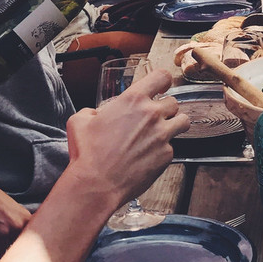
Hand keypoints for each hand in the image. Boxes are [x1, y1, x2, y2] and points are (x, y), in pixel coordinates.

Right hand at [0, 176, 31, 257]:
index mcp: (27, 219)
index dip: (22, 249)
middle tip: (0, 246)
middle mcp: (18, 227)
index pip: (29, 243)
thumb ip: (21, 225)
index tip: (17, 250)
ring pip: (1, 254)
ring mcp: (4, 233)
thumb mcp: (15, 210)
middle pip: (15, 249)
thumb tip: (24, 243)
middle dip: (8, 250)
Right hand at [66, 69, 190, 205]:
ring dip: (174, 124)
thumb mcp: (80, 121)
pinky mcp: (166, 155)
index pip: (162, 77)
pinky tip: (149, 156)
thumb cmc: (88, 154)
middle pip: (174, 101)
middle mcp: (152, 114)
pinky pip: (172, 147)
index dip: (163, 81)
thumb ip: (92, 111)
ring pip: (182, 121)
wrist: (96, 184)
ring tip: (161, 133)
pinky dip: (163, 150)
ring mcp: (162, 135)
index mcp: (133, 100)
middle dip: (165, 108)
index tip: (161, 86)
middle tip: (154, 118)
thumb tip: (95, 115)